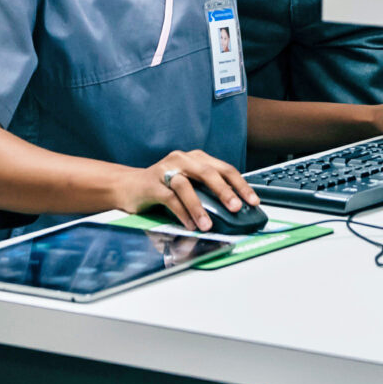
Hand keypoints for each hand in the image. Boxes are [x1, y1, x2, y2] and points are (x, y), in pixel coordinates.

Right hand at [121, 149, 258, 231]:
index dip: (240, 184)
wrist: (129, 186)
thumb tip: (233, 212)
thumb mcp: (190, 185)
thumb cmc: (165, 187)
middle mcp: (183, 160)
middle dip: (224, 191)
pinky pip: (169, 198)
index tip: (253, 201)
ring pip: (186, 186)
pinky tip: (189, 225)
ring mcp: (166, 170)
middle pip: (208, 172)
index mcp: (197, 158)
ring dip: (199, 207)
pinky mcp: (152, 184)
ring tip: (208, 225)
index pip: (224, 169)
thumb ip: (208, 193)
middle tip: (236, 207)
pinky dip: (181, 212)